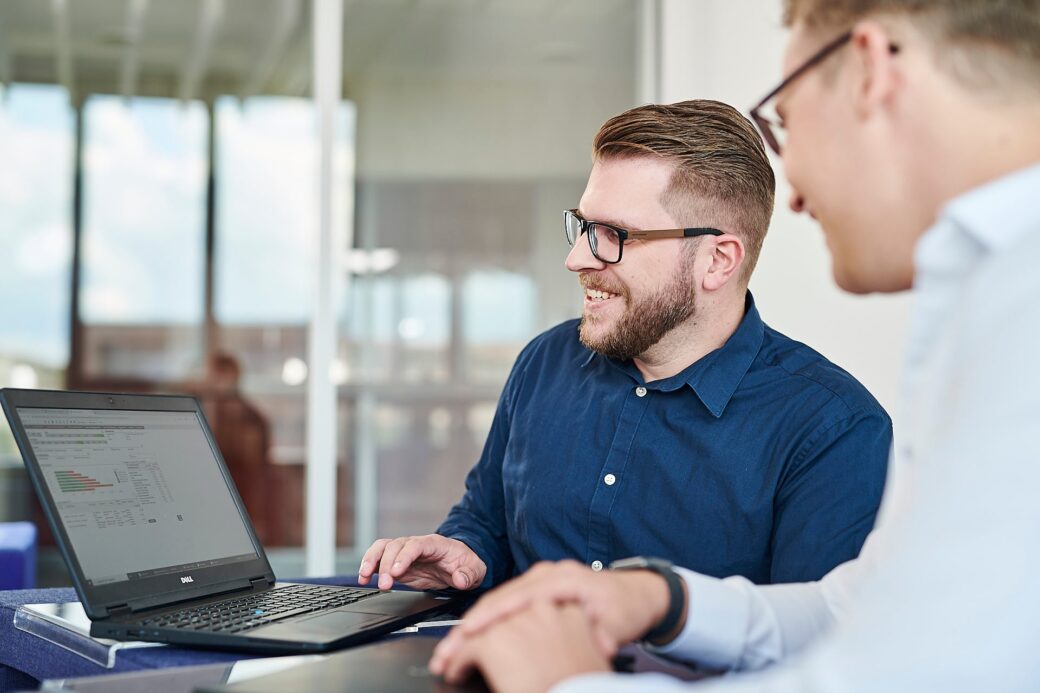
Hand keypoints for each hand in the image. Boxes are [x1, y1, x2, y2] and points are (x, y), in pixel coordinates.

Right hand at [357, 534, 486, 590]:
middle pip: (395, 546)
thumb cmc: (466, 563)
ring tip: (364, 577)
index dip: (404, 556)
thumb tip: (460, 579)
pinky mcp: (398, 563)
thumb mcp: (475, 570)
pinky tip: (364, 578)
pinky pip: (380, 559)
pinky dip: (369, 566)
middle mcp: (416, 545)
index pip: (416, 545)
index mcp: (435, 544)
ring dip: (371, 560)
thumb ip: (468, 574)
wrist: (460, 564)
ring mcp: (405, 553)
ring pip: (383, 548)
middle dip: (386, 564)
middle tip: (384, 584)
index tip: (396, 571)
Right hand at [430, 560, 670, 673]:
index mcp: (563, 579)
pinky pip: (503, 604)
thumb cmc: (626, 608)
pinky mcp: (536, 589)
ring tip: (450, 650)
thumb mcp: (618, 623)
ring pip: (496, 601)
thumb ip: (603, 634)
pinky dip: (484, 622)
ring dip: (471, 626)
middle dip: (468, 626)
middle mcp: (547, 574)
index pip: (518, 598)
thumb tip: (599, 645)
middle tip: (446, 652)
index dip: (490, 618)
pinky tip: (469, 641)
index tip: (467, 634)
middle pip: (498, 598)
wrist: (635, 593)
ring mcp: (539, 579)